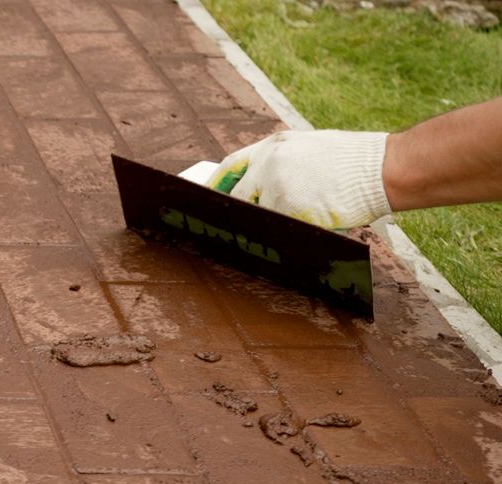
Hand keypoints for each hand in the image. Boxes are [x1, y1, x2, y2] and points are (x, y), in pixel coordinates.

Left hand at [208, 130, 391, 229]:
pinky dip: (282, 233)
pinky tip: (297, 231)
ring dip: (267, 224)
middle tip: (231, 227)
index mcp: (275, 144)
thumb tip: (262, 188)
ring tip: (284, 227)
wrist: (384, 167)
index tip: (205, 197)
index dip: (216, 184)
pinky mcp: (285, 205)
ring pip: (256, 214)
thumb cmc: (357, 162)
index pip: (232, 164)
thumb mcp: (312, 149)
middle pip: (236, 195)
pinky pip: (274, 227)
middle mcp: (268, 161)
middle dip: (235, 212)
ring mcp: (274, 184)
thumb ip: (284, 163)